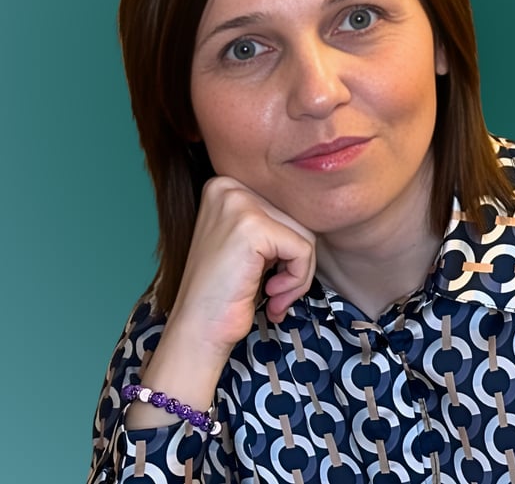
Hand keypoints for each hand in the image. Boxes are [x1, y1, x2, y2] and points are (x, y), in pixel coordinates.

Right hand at [126, 177, 314, 429]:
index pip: (284, 208)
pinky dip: (298, 279)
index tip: (267, 274)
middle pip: (296, 219)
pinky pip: (303, 250)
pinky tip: (272, 295)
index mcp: (224, 185)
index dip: (285, 248)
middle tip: (275, 292)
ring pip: (305, 234)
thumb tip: (315, 207)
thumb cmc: (225, 291)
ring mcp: (239, 204)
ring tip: (274, 295)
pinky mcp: (253, 228)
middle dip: (295, 262)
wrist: (198, 330)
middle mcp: (228, 186)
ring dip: (298, 274)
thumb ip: (272, 219)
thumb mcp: (246, 240)